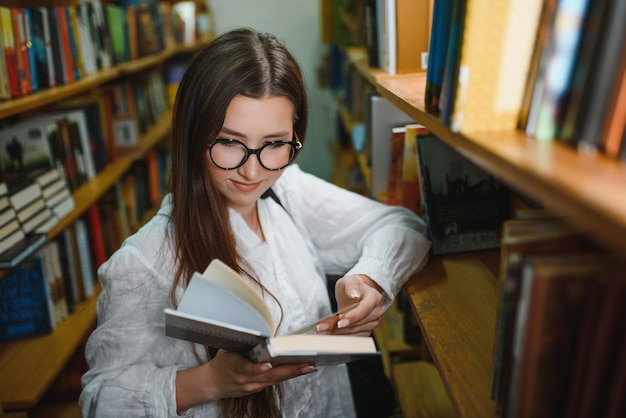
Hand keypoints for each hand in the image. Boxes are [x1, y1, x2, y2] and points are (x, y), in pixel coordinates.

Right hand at [176, 350, 315, 410]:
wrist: (213, 384)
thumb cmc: (222, 362)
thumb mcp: (226, 348)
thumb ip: (240, 339)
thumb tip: (251, 320)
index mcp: (235, 367)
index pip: (247, 368)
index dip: (257, 368)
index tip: (267, 365)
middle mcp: (245, 379)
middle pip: (269, 376)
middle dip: (289, 370)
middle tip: (306, 365)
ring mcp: (253, 386)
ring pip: (276, 380)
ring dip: (294, 373)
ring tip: (309, 366)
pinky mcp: (258, 388)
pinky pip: (276, 381)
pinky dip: (289, 375)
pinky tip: (301, 369)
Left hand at [318, 274, 384, 336]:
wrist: (357, 292)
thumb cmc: (352, 286)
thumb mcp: (349, 281)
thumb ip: (351, 286)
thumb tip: (355, 295)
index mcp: (374, 298)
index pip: (363, 310)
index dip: (352, 317)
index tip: (339, 322)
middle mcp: (376, 312)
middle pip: (357, 323)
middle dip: (338, 327)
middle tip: (322, 328)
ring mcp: (373, 323)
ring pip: (354, 332)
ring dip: (337, 334)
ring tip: (322, 331)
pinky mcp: (366, 331)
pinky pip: (354, 337)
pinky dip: (341, 337)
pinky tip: (330, 334)